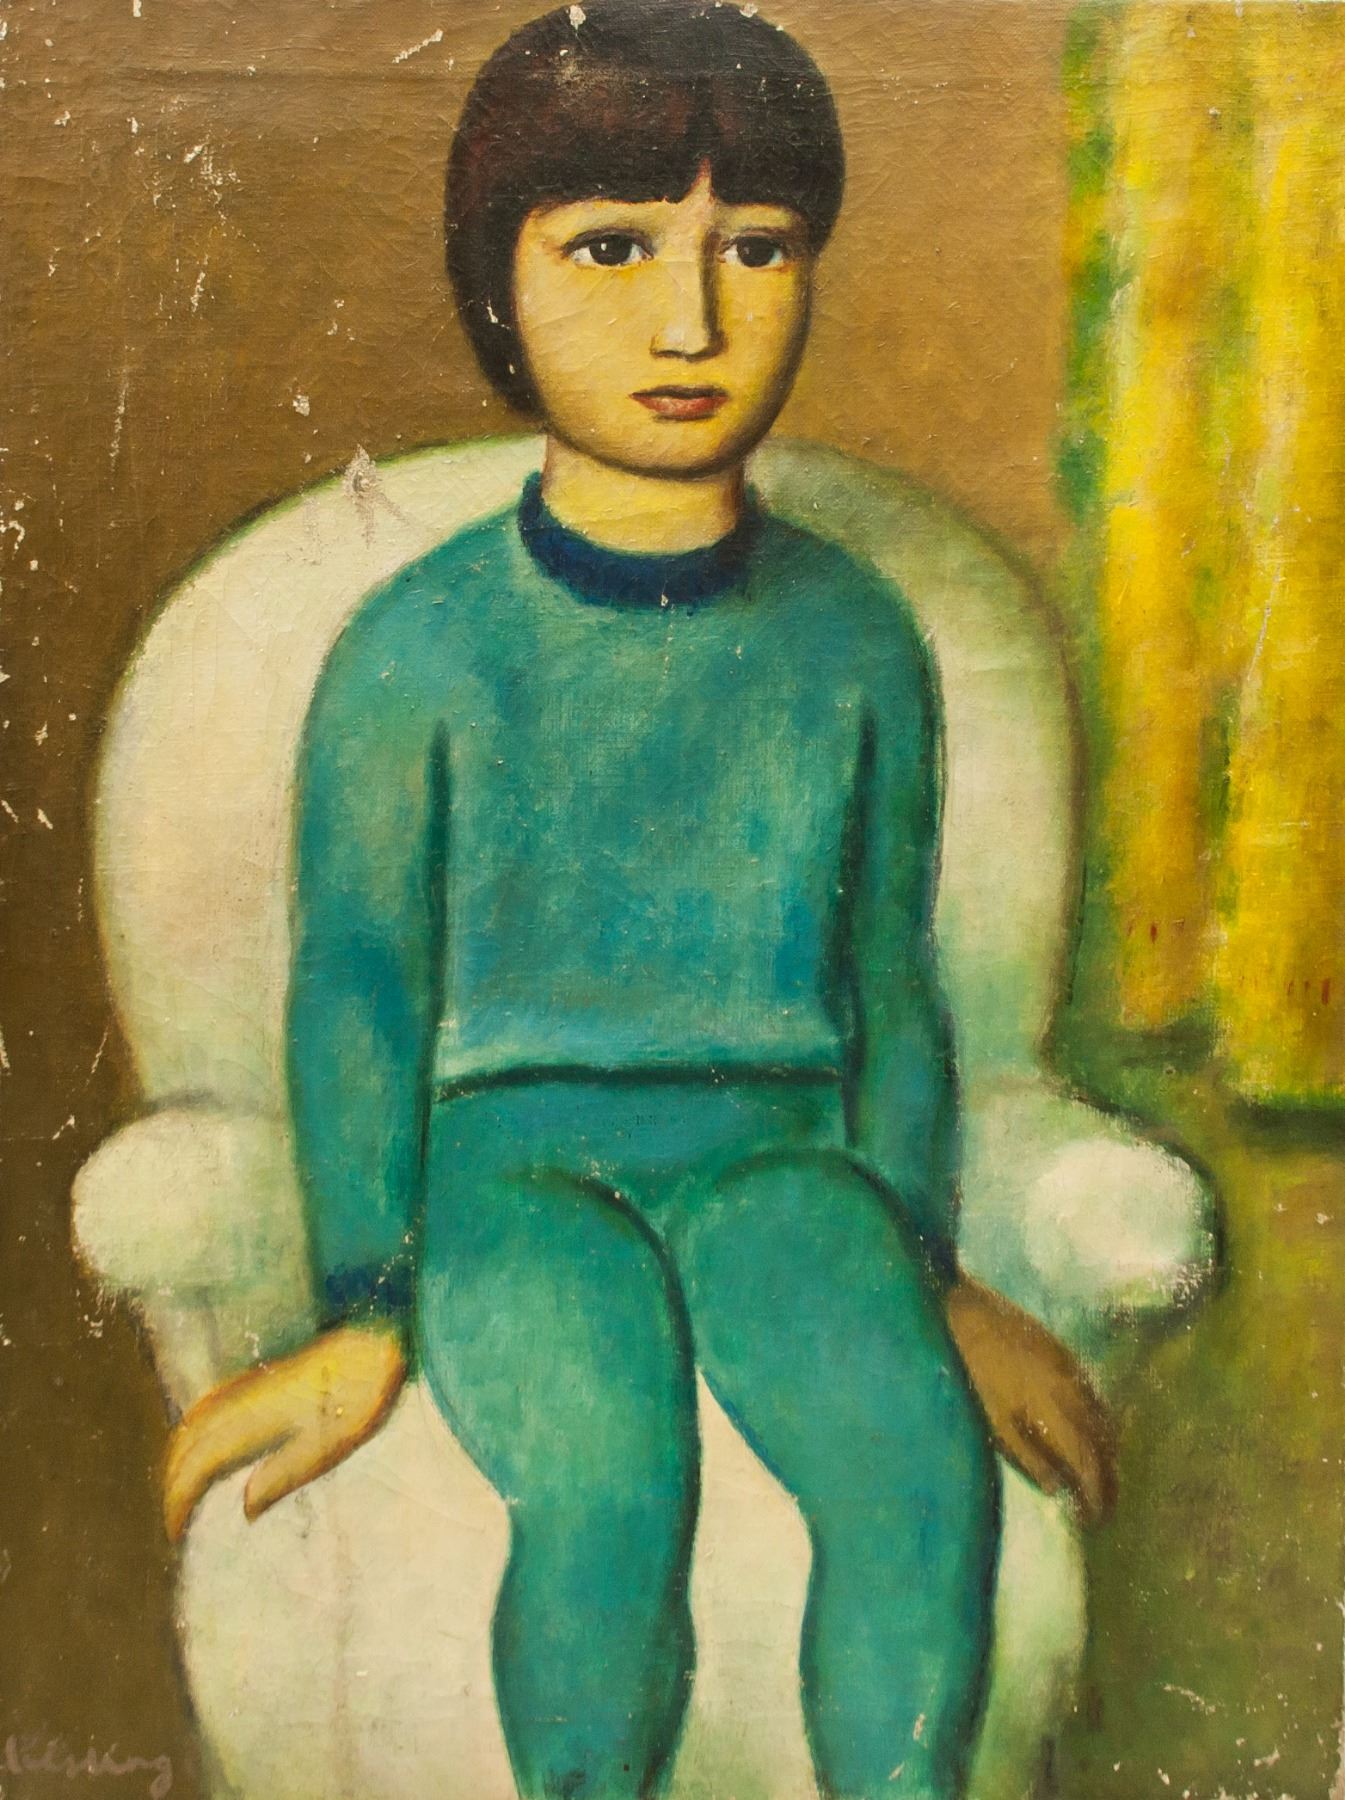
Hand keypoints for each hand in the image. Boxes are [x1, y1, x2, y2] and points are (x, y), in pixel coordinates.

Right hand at [163, 1322, 407, 1542]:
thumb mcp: (331, 1444)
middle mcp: (241, 1400)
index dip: (178, 1498)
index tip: (173, 1532)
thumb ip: (284, 1474)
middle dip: (172, 1481)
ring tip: (180, 1486)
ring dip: (178, 1454)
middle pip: (187, 1442)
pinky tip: (206, 1438)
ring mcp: (251, 1384)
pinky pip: (210, 1404)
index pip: (198, 1464)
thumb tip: (244, 1509)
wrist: (378, 1338)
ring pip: (194, 1420)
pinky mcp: (264, 1376)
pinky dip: (193, 1428)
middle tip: (174, 1518)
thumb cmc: (361, 1395)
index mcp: (252, 1421)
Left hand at [945, 1273, 1117, 1525]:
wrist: (966, 1311)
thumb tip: (1057, 1489)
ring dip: (1108, 1453)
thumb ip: (1028, 1458)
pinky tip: (1087, 1432)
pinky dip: (1100, 1423)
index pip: (1089, 1464)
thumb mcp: (993, 1423)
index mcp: (1056, 1412)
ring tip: (1099, 1477)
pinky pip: (1095, 1396)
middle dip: (1108, 1480)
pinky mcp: (1064, 1353)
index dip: (1096, 1496)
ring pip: (1105, 1420)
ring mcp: (1072, 1369)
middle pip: (1105, 1445)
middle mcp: (1075, 1391)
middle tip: (1104, 1508)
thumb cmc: (972, 1371)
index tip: (1094, 1520)